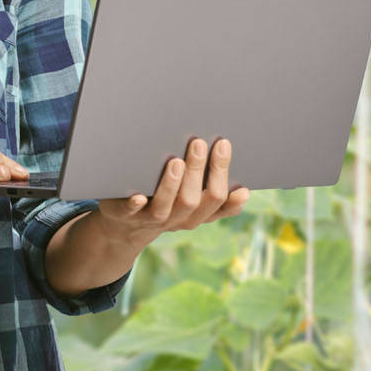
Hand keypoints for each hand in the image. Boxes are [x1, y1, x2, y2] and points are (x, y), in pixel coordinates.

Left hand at [93, 135, 248, 241]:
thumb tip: (244, 190)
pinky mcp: (126, 216)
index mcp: (197, 213)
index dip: (222, 172)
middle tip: (199, 143)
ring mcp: (151, 219)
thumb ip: (214, 194)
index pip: (218, 198)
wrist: (126, 227)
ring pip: (166, 208)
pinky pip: (132, 212)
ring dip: (171, 186)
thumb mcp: (192, 200)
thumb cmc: (165, 202)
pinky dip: (135, 204)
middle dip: (199, 171)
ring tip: (176, 162)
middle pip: (194, 201)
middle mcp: (178, 219)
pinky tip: (138, 195)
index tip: (224, 144)